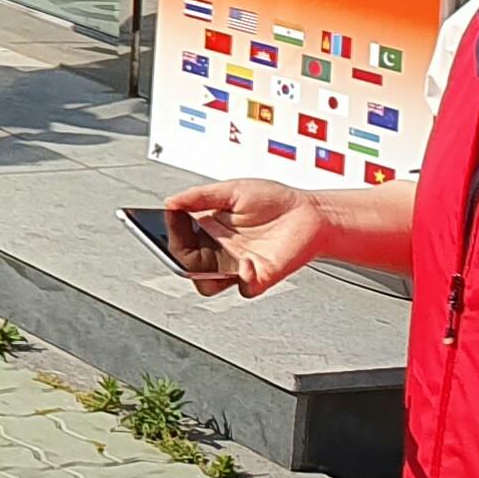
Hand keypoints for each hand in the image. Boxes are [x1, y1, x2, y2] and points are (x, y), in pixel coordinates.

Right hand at [161, 180, 329, 297]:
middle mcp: (221, 251)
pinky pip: (243, 287)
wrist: (311, 212)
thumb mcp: (232, 190)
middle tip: (183, 238)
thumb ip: (200, 196)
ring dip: (203, 273)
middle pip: (187, 265)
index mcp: (209, 231)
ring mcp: (238, 266)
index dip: (168, 233)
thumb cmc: (275, 201)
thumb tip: (171, 202)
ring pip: (207, 284)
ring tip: (208, 255)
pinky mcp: (260, 277)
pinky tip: (245, 261)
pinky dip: (242, 278)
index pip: (178, 241)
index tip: (167, 219)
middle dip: (178, 255)